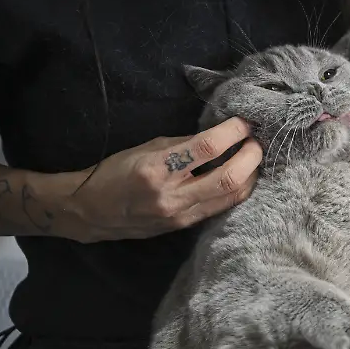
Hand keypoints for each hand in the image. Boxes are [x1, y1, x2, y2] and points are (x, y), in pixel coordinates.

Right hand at [62, 118, 262, 241]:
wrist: (91, 211)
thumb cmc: (115, 172)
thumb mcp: (146, 148)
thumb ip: (183, 143)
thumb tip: (219, 135)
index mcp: (157, 169)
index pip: (207, 148)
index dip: (233, 132)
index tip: (246, 122)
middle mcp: (171, 195)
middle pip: (229, 178)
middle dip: (252, 157)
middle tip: (258, 142)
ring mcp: (180, 215)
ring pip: (231, 197)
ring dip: (250, 176)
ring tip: (254, 158)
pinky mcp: (184, 226)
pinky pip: (220, 207)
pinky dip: (236, 190)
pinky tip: (241, 177)